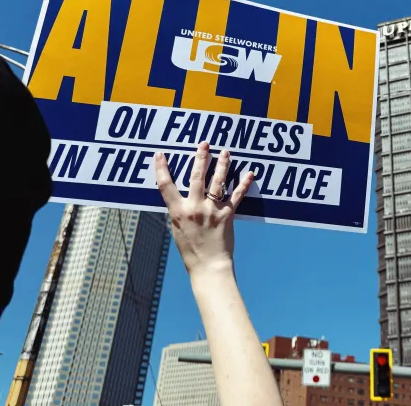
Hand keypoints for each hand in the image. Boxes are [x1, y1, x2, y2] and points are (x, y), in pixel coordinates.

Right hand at [154, 142, 253, 276]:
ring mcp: (212, 210)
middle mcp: (195, 208)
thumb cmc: (191, 251)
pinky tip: (249, 174)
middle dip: (200, 158)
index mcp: (178, 212)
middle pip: (196, 177)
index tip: (161, 154)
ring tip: (226, 152)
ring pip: (217, 182)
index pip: (166, 186)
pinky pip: (236, 196)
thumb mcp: (177, 230)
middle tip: (204, 143)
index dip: (162, 168)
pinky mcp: (227, 215)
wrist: (209, 266)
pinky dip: (243, 184)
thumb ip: (178, 212)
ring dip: (222, 165)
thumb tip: (178, 199)